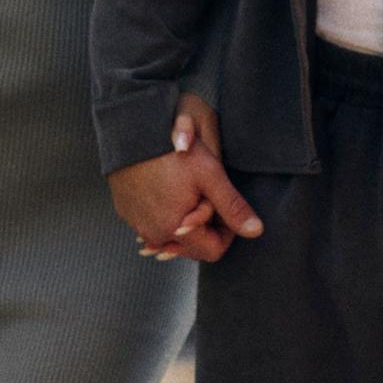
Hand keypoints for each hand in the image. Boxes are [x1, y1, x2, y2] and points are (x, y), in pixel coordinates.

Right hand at [109, 96, 260, 265]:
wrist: (130, 130)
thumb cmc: (171, 150)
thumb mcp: (210, 174)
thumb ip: (233, 206)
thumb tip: (257, 232)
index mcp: (176, 230)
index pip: (213, 251)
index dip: (226, 231)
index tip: (225, 206)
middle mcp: (153, 234)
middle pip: (192, 245)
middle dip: (205, 225)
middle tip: (206, 192)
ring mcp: (136, 223)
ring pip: (172, 235)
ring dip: (186, 219)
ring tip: (188, 187)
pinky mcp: (126, 211)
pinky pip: (152, 222)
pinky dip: (165, 212)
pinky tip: (168, 187)